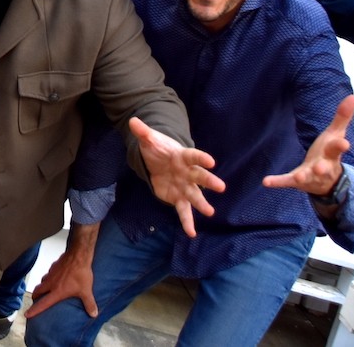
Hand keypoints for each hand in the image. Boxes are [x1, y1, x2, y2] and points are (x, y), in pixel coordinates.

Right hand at [26, 223, 98, 318]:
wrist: (78, 255)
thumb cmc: (80, 273)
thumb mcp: (86, 290)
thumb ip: (89, 303)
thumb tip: (94, 314)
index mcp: (57, 292)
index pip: (43, 303)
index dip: (34, 310)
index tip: (27, 314)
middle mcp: (51, 283)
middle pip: (38, 291)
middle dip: (35, 296)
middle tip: (35, 300)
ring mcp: (51, 274)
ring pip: (42, 281)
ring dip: (42, 286)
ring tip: (45, 289)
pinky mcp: (53, 266)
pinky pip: (48, 273)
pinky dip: (49, 277)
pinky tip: (55, 277)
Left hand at [132, 117, 223, 237]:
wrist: (160, 162)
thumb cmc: (158, 149)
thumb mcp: (149, 140)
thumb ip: (143, 132)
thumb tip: (132, 120)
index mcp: (183, 157)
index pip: (194, 156)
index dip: (202, 158)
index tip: (212, 162)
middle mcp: (188, 173)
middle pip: (200, 177)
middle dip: (209, 181)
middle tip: (221, 187)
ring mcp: (185, 186)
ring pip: (195, 196)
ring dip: (202, 204)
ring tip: (210, 212)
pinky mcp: (178, 198)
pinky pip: (184, 211)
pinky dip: (187, 222)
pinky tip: (191, 233)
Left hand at [263, 95, 353, 195]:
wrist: (329, 182)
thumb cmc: (330, 153)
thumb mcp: (335, 134)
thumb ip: (342, 116)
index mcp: (332, 153)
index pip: (337, 149)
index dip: (340, 146)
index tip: (344, 144)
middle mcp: (323, 166)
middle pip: (324, 167)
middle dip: (322, 167)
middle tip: (320, 167)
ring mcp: (310, 175)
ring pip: (307, 176)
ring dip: (303, 176)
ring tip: (299, 176)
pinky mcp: (297, 182)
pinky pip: (287, 182)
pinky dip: (278, 182)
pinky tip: (266, 181)